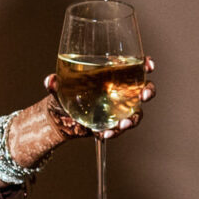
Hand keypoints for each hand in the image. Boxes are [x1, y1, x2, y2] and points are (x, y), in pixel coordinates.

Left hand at [41, 57, 155, 141]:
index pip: (135, 66)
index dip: (146, 64)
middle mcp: (121, 91)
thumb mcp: (59, 87)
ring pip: (136, 113)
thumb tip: (50, 81)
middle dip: (148, 91)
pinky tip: (104, 134)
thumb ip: (54, 83)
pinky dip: (113, 132)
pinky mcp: (112, 124)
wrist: (60, 118)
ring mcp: (119, 109)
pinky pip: (119, 128)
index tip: (148, 64)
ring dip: (133, 119)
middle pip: (144, 89)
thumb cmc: (64, 94)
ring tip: (122, 124)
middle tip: (144, 95)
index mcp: (113, 75)